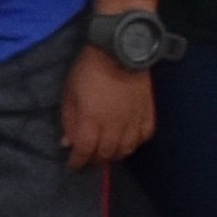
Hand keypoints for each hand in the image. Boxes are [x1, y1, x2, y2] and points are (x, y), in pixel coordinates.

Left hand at [60, 51, 153, 167]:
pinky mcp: (148, 112)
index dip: (78, 161)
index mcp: (92, 121)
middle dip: (96, 159)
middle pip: (106, 153)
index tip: (73, 165)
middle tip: (89, 159)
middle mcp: (115, 126)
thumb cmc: (88, 70)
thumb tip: (68, 142)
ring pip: (127, 149)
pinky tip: (129, 142)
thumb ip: (69, 120)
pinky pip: (145, 136)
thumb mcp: (70, 93)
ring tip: (108, 154)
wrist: (119, 51)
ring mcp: (134, 120)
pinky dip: (136, 143)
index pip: (85, 151)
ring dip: (115, 155)